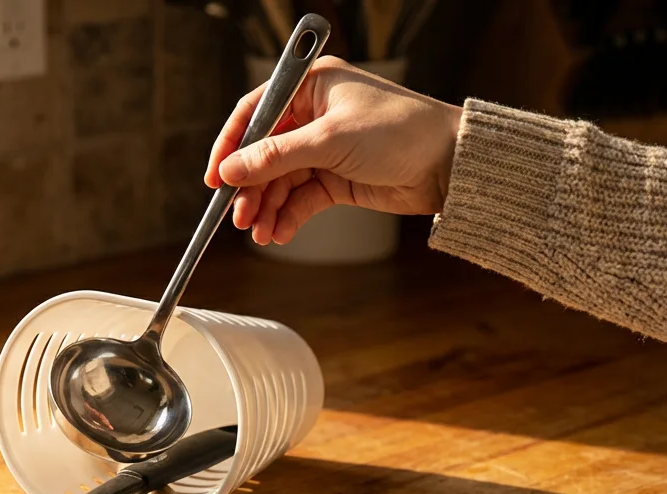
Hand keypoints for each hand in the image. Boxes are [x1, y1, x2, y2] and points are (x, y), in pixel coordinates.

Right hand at [205, 56, 462, 245]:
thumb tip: (231, 170)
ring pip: (281, 181)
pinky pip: (301, 199)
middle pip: (265, 154)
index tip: (216, 178)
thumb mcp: (330, 141)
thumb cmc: (400, 132)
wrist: (450, 165)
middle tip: (238, 216)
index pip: (256, 114)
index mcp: (311, 87)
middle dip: (251, 187)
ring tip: (259, 231)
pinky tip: (280, 232)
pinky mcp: (337, 179)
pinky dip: (288, 216)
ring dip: (267, 207)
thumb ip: (277, 157)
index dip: (232, 146)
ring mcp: (325, 150)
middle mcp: (314, 116)